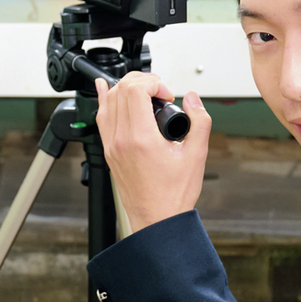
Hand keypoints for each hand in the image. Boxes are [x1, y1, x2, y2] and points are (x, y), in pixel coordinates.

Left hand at [94, 72, 210, 231]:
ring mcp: (111, 145)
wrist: (157, 220)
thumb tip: (192, 98)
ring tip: (145, 92)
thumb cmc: (174, 195)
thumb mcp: (196, 155)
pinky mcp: (108, 151)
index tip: (168, 96)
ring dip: (126, 87)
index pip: (136, 90)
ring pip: (109, 101)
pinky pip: (101, 117)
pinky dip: (105, 99)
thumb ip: (199, 121)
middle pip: (121, 90)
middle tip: (160, 93)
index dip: (155, 83)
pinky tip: (106, 88)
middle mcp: (121, 140)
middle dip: (143, 81)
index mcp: (141, 139)